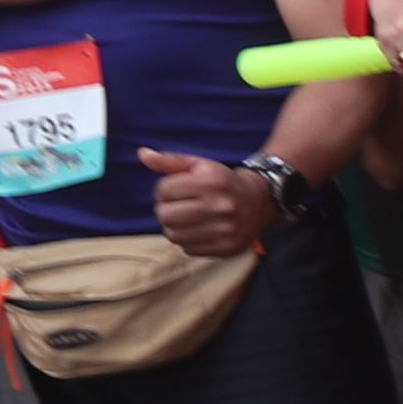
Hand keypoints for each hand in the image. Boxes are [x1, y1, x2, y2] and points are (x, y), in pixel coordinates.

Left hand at [136, 146, 277, 260]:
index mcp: (212, 182)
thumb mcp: (199, 165)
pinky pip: (188, 249)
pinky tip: (199, 230)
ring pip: (173, 235)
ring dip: (175, 227)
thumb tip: (142, 154)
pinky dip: (188, 240)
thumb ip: (170, 160)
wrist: (260, 202)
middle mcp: (220, 207)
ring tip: (188, 219)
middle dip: (166, 209)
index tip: (177, 190)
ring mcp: (225, 230)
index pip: (163, 190)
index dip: (165, 190)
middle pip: (165, 215)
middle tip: (180, 206)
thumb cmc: (222, 181)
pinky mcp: (226, 248)